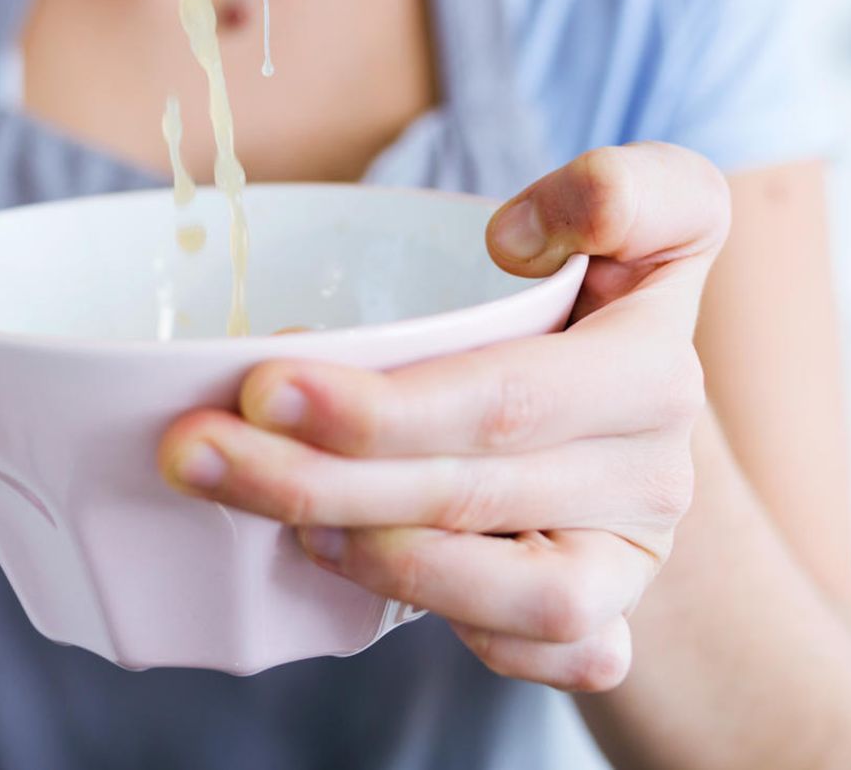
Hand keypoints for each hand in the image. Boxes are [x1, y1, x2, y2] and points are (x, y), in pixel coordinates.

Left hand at [159, 143, 728, 692]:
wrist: (647, 394)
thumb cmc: (608, 282)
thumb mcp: (648, 205)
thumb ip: (610, 194)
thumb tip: (513, 239)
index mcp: (652, 363)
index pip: (506, 398)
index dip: (383, 406)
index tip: (263, 382)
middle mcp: (654, 469)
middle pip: (471, 490)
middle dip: (319, 477)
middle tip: (196, 447)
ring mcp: (634, 557)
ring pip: (513, 595)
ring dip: (377, 558)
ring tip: (278, 515)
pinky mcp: (608, 618)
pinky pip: (545, 656)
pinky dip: (455, 625)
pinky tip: (363, 574)